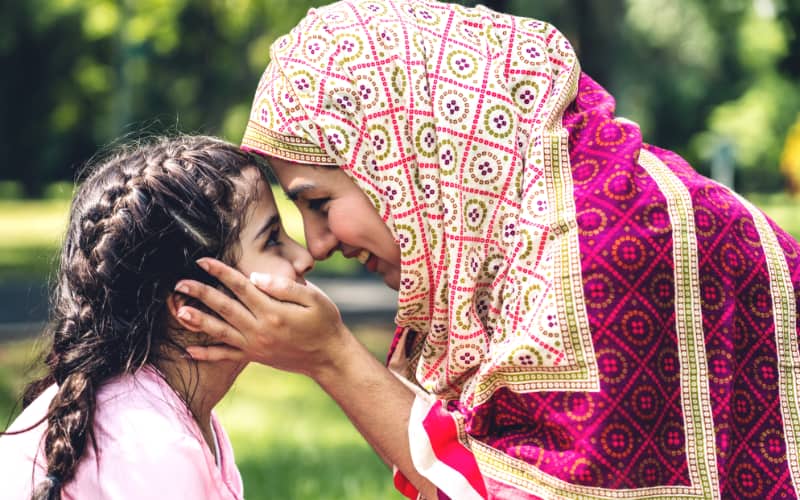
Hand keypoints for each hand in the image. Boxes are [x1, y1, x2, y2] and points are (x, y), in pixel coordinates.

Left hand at [173, 258, 347, 375]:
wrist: (329, 357)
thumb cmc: (325, 323)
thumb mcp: (315, 299)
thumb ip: (284, 287)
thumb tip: (254, 277)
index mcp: (273, 311)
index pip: (240, 286)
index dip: (220, 272)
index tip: (202, 261)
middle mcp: (259, 329)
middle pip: (224, 307)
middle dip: (200, 293)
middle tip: (179, 283)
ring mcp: (255, 345)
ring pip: (220, 332)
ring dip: (197, 321)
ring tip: (178, 312)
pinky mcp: (254, 357)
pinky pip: (226, 357)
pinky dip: (207, 354)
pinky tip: (188, 351)